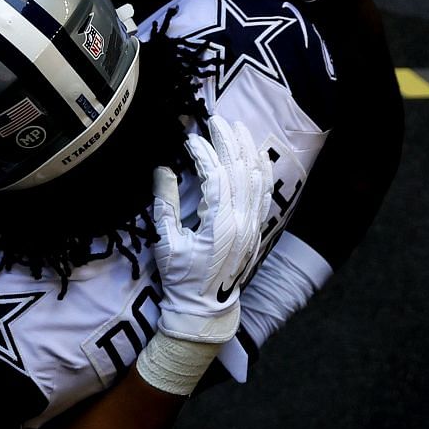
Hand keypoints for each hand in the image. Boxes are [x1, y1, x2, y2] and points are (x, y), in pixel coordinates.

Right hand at [149, 118, 273, 343]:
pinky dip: (262, 171)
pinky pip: (265, 194)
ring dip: (248, 150)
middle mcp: (242, 222)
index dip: (203, 154)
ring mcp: (253, 226)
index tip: (190, 138)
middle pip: (240, 171)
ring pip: (257, 179)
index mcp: (219, 225)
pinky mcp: (257, 230)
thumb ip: (165, 205)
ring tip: (239, 127)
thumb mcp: (166, 243)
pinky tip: (256, 155)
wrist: (205, 309)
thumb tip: (162, 170)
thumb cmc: (182, 278)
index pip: (216, 177)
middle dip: (229, 141)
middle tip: (216, 119)